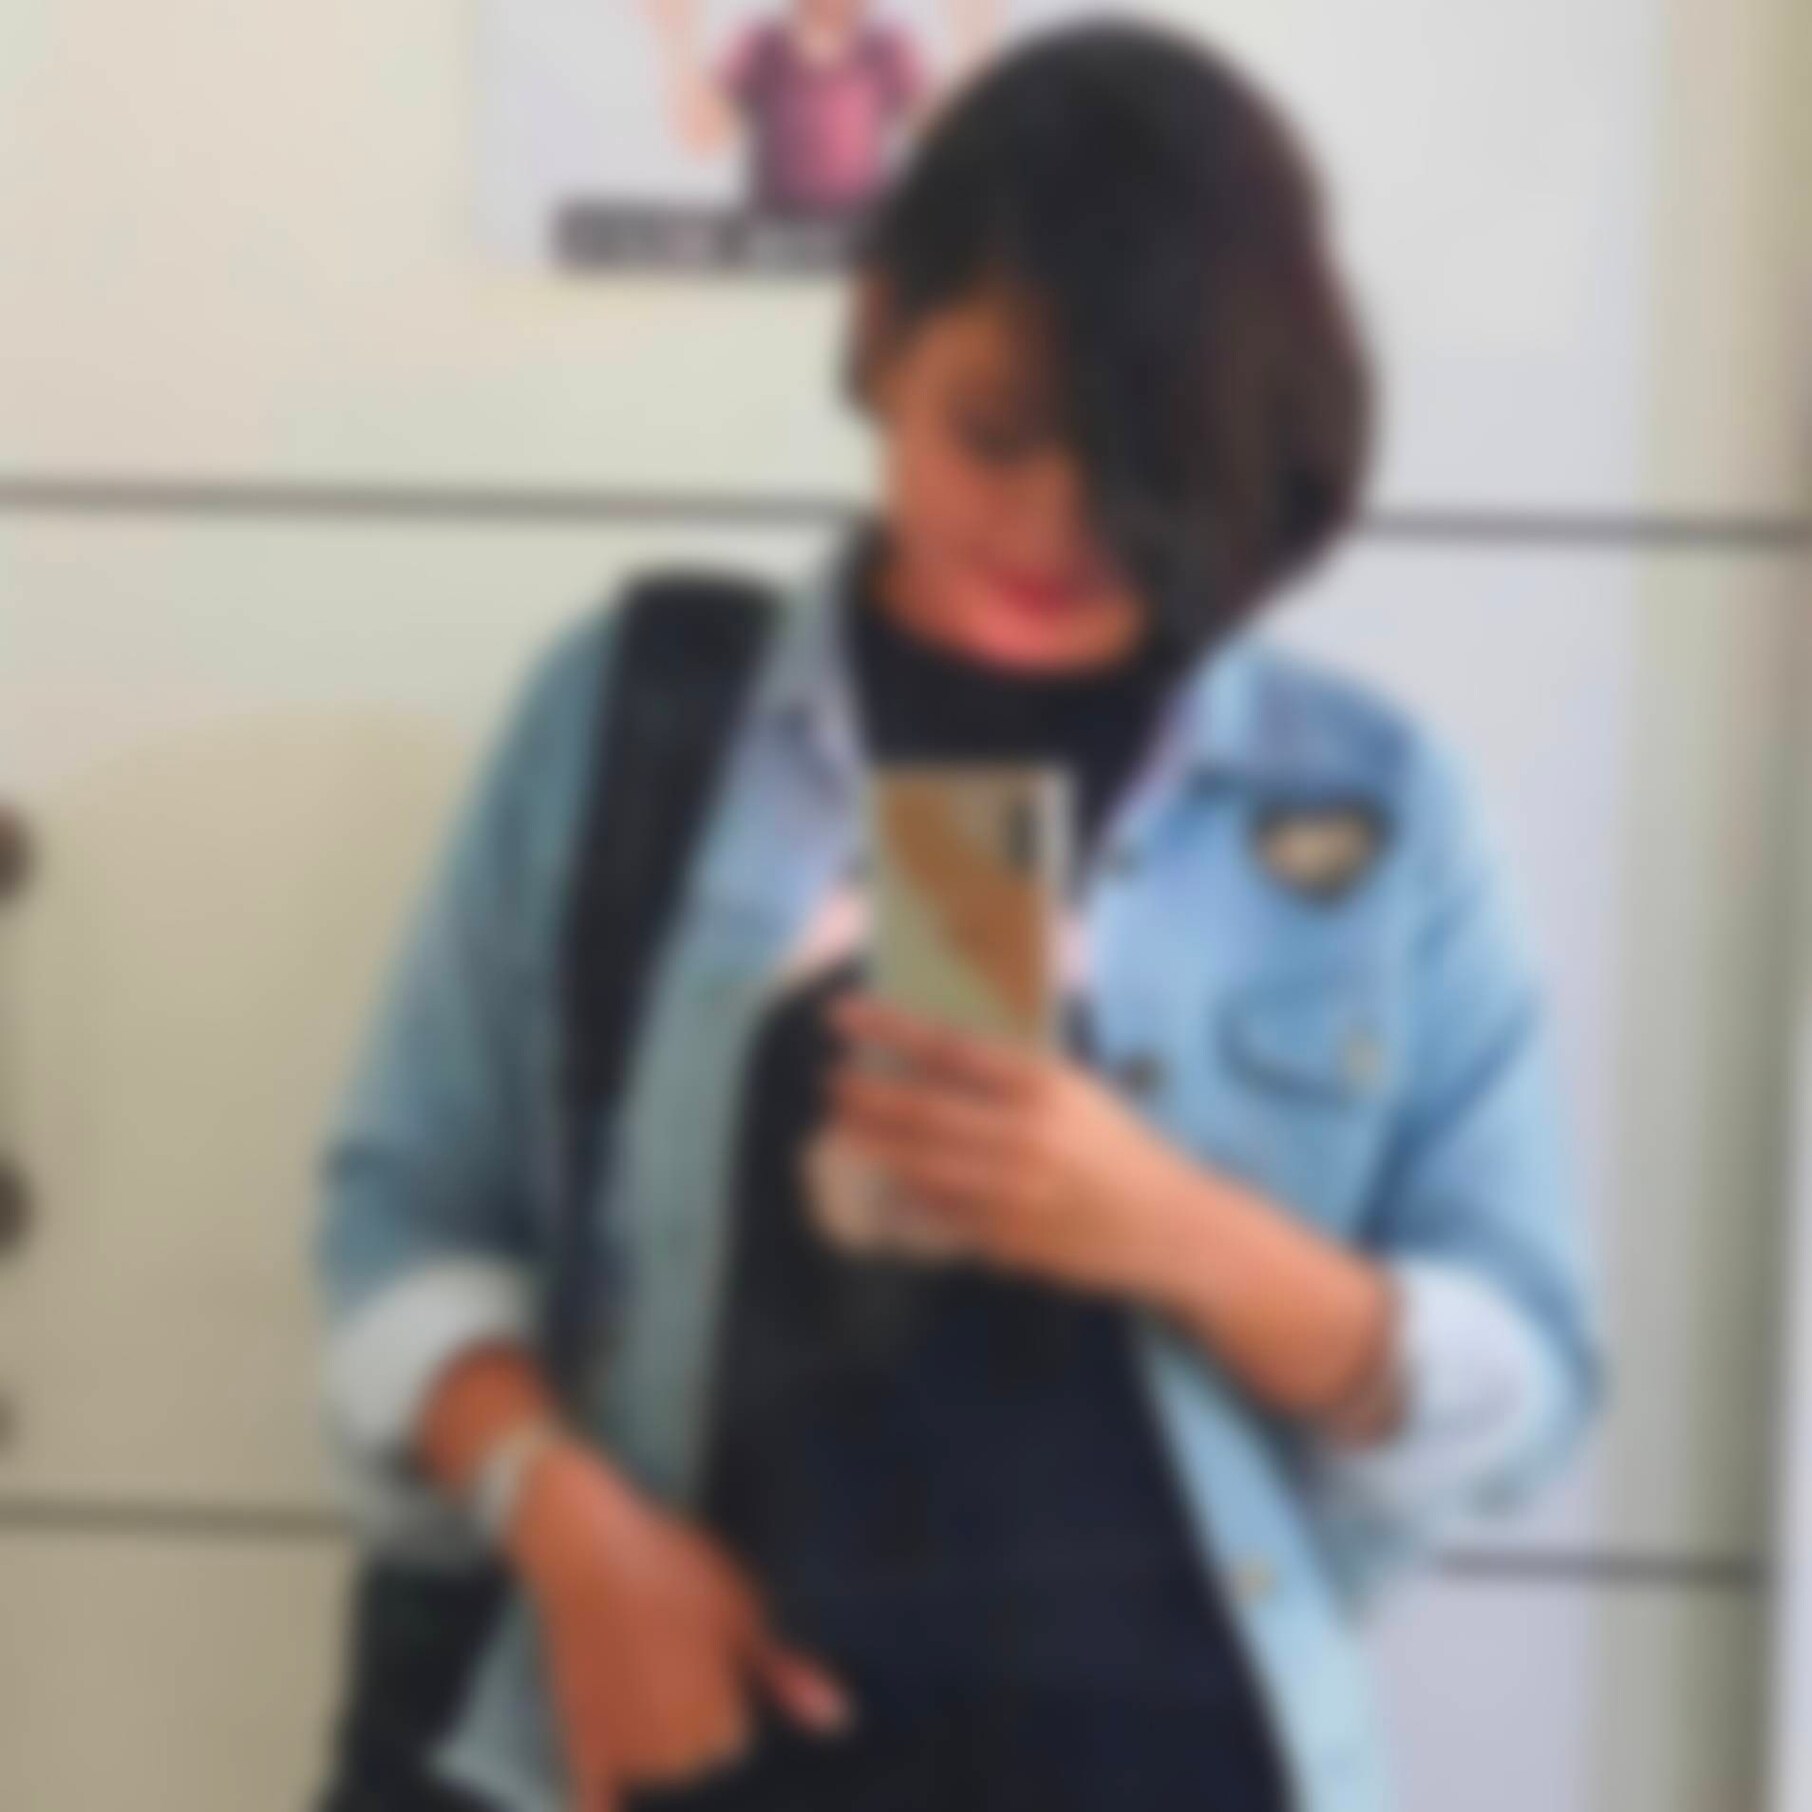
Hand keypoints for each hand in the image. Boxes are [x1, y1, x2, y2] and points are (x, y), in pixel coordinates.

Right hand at [505, 1441, 853, 1810]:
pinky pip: (594, 1794)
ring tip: (645, 1675)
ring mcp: (621, 1747)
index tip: (719, 1660)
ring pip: (653, 1768)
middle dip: (696, 1720)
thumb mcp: (744, 1611)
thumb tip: (839, 1719)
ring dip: (655, 1741)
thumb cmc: (675, 1572)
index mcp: (718, 1725)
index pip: (737, 1742)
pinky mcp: (579, 1735)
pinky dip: (603, 1806)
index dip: (732, 1699)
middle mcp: (670, 1754)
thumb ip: (784, 1673)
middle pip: (697, 1760)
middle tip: (678, 1657)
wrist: (591, 1548)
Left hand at [818, 993, 1198, 1301]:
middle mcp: (1024, 1135)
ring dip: (873, 1144)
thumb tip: (933, 1054)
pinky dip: (906, 1196)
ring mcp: (1012, 1192)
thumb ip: (1011, 1074)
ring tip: (841, 1127)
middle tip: (830, 1083)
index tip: (842, 1016)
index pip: (946, 1047)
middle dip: (865, 1094)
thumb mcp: (1075, 1090)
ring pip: (920, 1165)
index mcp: (1042, 1085)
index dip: (888, 1029)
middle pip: (921, 1109)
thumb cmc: (1118, 1147)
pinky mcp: (1007, 1240)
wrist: (1170, 1225)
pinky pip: (938, 1214)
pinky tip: (885, 1182)